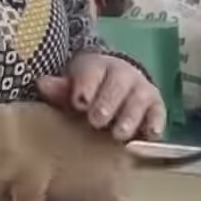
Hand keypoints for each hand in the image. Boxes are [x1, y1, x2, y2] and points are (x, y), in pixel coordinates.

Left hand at [38, 52, 165, 140]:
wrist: (113, 88)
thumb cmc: (88, 92)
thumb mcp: (71, 87)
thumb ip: (59, 89)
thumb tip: (42, 84)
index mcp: (97, 66)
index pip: (92, 71)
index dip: (86, 86)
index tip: (79, 102)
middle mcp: (123, 74)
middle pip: (118, 84)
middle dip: (107, 102)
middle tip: (97, 121)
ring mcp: (141, 89)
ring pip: (139, 99)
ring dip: (130, 116)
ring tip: (119, 134)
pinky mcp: (156, 106)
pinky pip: (158, 113)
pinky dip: (156, 123)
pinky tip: (150, 134)